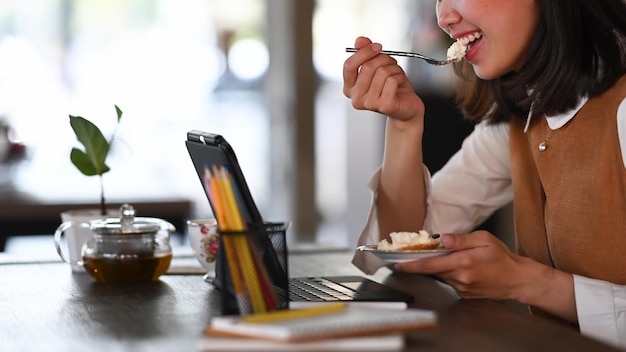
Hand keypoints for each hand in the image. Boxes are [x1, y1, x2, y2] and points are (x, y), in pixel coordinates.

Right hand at [343, 37, 424, 121]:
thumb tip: (360, 40)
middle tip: (391, 63)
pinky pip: (392, 81)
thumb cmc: (391, 87)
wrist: (406, 107)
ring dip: (394, 69)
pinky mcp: (384, 106)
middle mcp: (356, 98)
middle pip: (368, 67)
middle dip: (384, 59)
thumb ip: (366, 53)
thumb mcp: (378, 66)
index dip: (364, 52)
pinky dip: (400, 77)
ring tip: (396, 75)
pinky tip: (400, 84)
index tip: (377, 46)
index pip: (349, 65)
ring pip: (382, 73)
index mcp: (349, 88)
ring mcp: (369, 104)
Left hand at [394, 231, 528, 300]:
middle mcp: (460, 278)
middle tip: (421, 253)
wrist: (518, 280)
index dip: (411, 265)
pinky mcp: (464, 294)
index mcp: (463, 263)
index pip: (430, 265)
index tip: (397, 264)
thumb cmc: (503, 258)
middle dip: (425, 262)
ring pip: (441, 275)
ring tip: (454, 258)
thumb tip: (444, 239)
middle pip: (433, 270)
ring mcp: (462, 288)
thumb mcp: (485, 240)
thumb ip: (462, 239)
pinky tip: (462, 267)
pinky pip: (450, 281)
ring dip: (440, 267)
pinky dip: (449, 273)